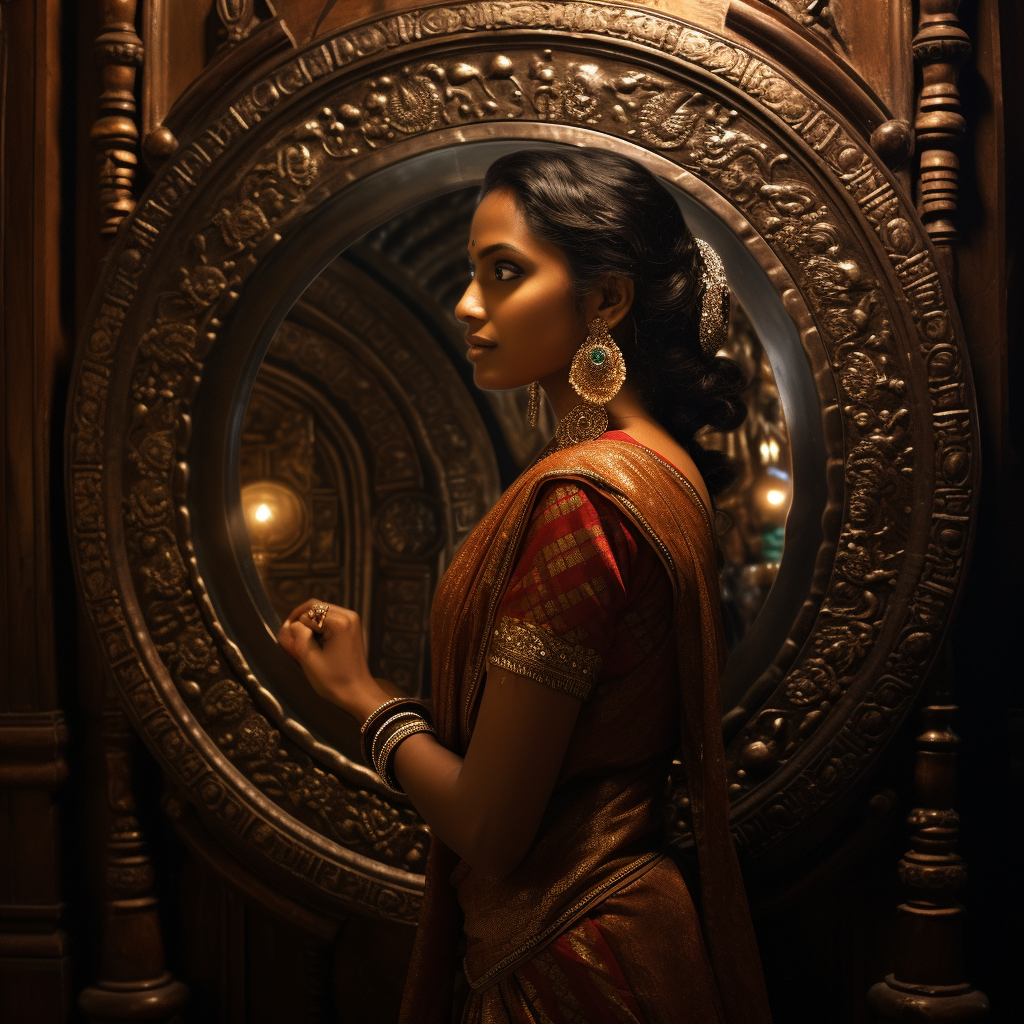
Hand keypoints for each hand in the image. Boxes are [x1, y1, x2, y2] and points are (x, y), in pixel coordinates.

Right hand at [277, 600, 384, 719]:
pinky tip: (315, 641)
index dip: (295, 627)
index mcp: (339, 622)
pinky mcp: (352, 626)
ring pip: (322, 611)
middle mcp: (349, 616)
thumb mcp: (309, 658)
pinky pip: (330, 618)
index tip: (290, 644)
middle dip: (301, 620)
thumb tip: (291, 624)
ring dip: (309, 623)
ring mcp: (353, 620)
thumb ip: (297, 636)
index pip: (306, 614)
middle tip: (292, 638)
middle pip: (315, 606)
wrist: (357, 693)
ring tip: (303, 641)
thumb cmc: (334, 680)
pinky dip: (319, 626)